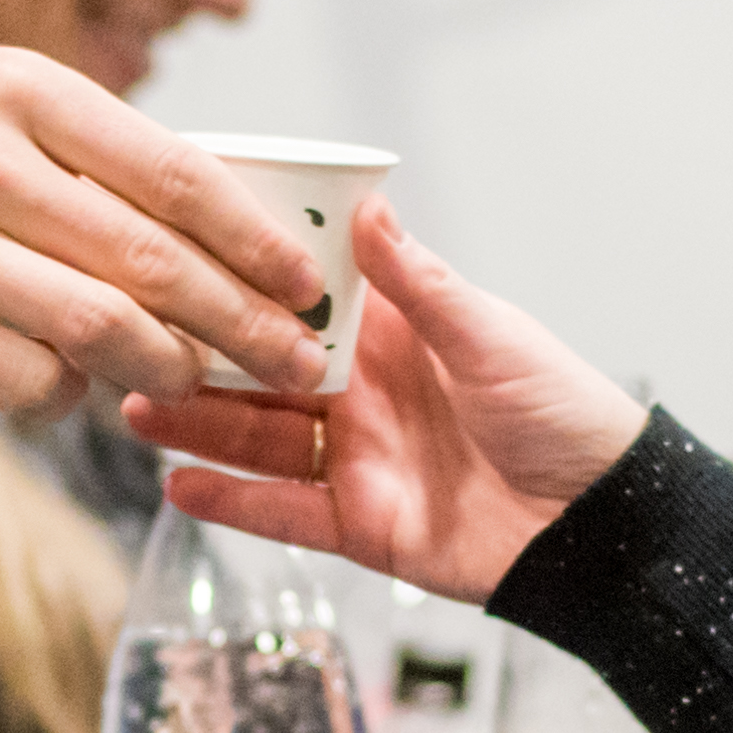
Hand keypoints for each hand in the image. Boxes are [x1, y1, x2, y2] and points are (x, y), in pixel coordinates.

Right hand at [0, 50, 324, 417]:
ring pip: (95, 327)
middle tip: (294, 360)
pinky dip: (66, 398)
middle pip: (149, 259)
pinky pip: (21, 379)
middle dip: (241, 321)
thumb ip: (82, 151)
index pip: (171, 168)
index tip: (308, 280)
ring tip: (197, 383)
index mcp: (15, 89)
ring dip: (165, 368)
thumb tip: (219, 219)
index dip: (253, 235)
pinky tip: (75, 393)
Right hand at [123, 200, 644, 606]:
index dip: (242, 279)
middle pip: (260, 370)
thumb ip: (419, 283)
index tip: (179, 249)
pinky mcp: (358, 525)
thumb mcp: (489, 335)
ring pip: (256, 439)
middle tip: (132, 333)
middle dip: (197, 355)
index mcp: (390, 336)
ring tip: (136, 403)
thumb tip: (368, 207)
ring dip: (195, 424)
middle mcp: (360, 394)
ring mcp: (355, 460)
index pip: (299, 299)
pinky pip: (282, 513)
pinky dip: (230, 502)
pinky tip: (177, 483)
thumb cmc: (563, 414)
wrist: (600, 523)